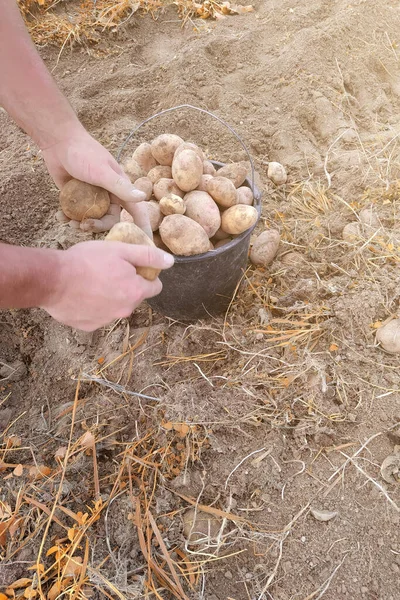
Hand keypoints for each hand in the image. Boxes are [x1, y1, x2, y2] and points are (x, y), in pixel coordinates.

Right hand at [41, 240, 173, 330]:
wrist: (52, 279)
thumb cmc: (86, 261)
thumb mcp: (120, 250)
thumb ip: (148, 256)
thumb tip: (170, 262)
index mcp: (136, 292)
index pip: (155, 287)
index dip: (146, 275)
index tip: (132, 266)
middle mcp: (125, 310)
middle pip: (134, 297)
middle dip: (127, 285)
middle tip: (108, 270)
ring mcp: (106, 320)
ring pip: (115, 307)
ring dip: (109, 296)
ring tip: (91, 281)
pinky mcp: (89, 326)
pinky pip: (97, 315)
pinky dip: (93, 306)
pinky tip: (81, 294)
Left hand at [43, 125, 151, 236]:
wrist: (58, 142)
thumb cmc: (84, 153)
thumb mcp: (103, 172)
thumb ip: (121, 187)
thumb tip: (142, 197)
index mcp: (121, 190)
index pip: (136, 212)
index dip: (142, 228)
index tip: (145, 245)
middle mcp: (109, 196)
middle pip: (110, 221)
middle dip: (98, 227)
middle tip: (84, 225)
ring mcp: (92, 198)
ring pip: (92, 220)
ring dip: (81, 225)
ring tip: (69, 223)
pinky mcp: (77, 199)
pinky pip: (76, 215)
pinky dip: (68, 218)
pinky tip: (60, 217)